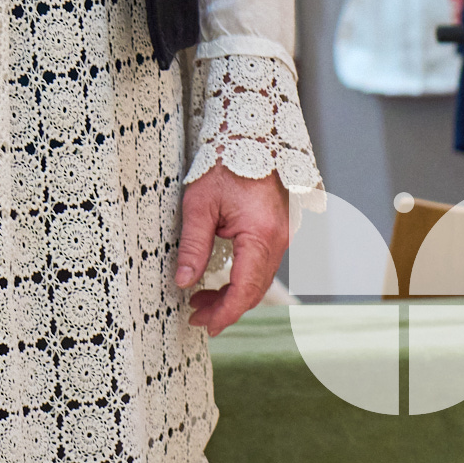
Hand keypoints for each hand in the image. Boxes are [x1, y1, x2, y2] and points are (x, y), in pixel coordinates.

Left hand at [174, 165, 288, 334]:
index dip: (225, 313)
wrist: (250, 137)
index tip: (205, 325)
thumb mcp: (199, 205)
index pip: (245, 289)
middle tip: (196, 317)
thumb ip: (193, 247)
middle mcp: (277, 241)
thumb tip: (183, 282)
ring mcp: (280, 237)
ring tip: (200, 301)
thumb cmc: (224, 165)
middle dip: (226, 308)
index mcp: (260, 236)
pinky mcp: (275, 232)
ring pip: (258, 280)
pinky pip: (260, 266)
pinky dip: (241, 279)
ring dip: (232, 295)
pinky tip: (220, 281)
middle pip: (254, 290)